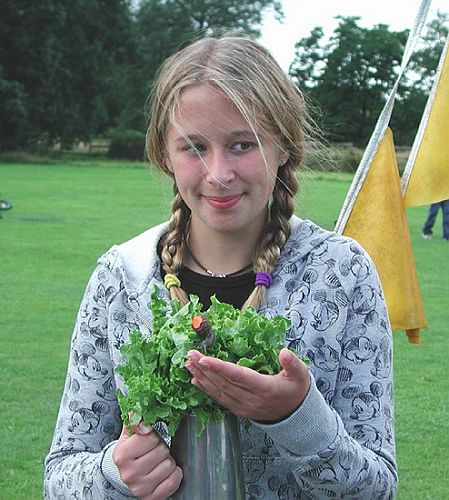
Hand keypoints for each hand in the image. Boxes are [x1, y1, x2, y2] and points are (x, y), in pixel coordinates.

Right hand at [113, 421, 182, 499]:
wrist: (125, 473)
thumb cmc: (131, 450)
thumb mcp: (130, 432)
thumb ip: (136, 419)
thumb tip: (140, 412)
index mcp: (122, 455)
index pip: (150, 438)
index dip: (153, 436)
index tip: (148, 439)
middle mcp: (128, 474)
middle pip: (162, 451)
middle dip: (162, 448)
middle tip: (154, 451)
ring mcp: (139, 488)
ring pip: (169, 466)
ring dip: (168, 461)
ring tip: (157, 462)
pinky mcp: (150, 497)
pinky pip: (173, 481)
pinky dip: (174, 475)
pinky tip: (165, 472)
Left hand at [185, 348, 310, 421]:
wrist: (296, 417)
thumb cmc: (296, 391)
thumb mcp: (300, 375)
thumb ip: (293, 363)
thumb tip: (284, 352)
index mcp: (264, 388)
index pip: (238, 376)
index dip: (220, 367)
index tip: (204, 359)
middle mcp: (251, 400)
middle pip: (223, 383)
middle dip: (204, 368)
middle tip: (189, 355)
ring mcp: (243, 407)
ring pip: (218, 392)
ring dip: (201, 377)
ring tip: (188, 365)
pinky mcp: (239, 410)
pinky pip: (220, 400)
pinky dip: (206, 390)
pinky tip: (196, 381)